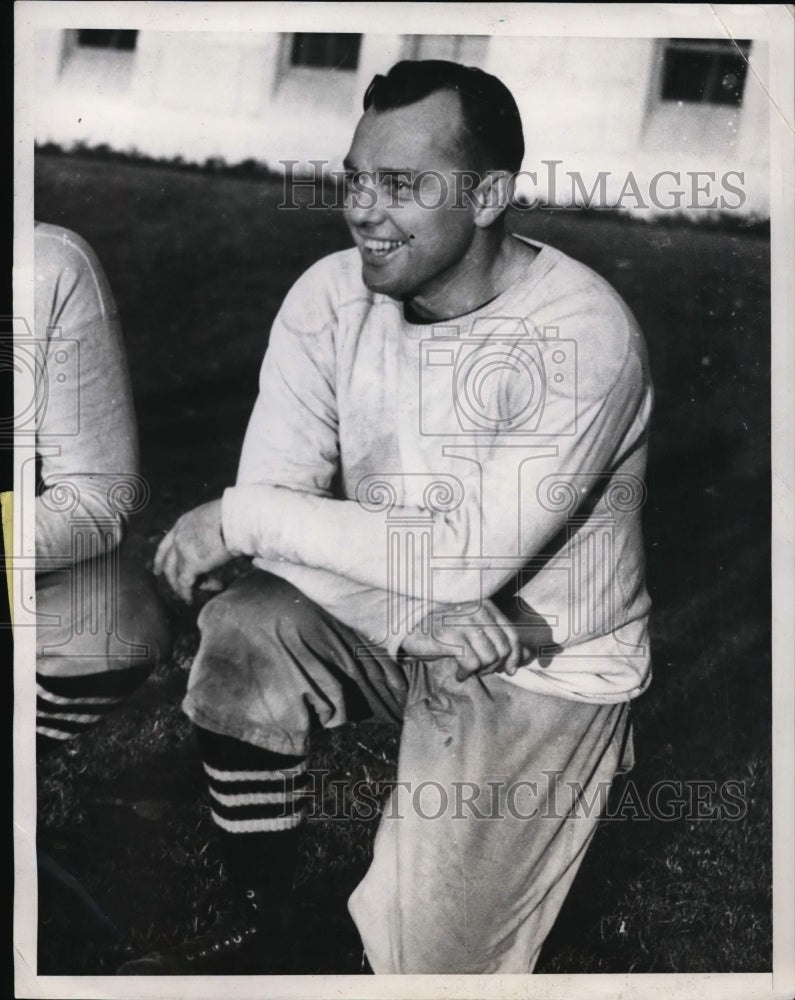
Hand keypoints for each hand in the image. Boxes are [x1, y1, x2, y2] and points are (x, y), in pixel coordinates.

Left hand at [154, 499, 231, 602]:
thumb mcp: (214, 521)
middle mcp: (179, 536)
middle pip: (168, 562)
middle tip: (174, 588)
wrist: (238, 519)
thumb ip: (209, 536)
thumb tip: (218, 550)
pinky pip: (186, 583)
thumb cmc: (235, 517)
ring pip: (176, 575)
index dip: (161, 559)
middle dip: (170, 577)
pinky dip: (188, 593)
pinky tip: (191, 599)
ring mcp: (182, 550)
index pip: (166, 544)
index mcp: (183, 524)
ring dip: (183, 587)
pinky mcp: (191, 563)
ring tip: (189, 596)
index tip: (157, 570)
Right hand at [400, 599, 527, 680]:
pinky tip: (459, 673)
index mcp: (486, 605)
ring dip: (481, 670)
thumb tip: (531, 654)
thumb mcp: (476, 630)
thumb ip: (502, 639)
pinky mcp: (449, 636)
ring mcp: (463, 622)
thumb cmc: (445, 629)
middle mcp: (477, 610)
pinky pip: (471, 662)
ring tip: (469, 670)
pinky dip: (466, 673)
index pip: (512, 634)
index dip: (516, 656)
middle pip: (503, 648)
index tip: (510, 670)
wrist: (409, 625)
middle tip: (482, 670)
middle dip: (496, 666)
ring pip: (489, 657)